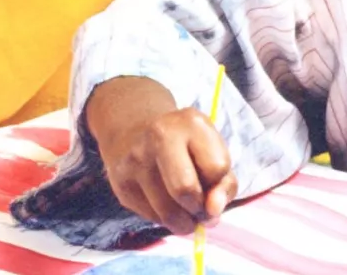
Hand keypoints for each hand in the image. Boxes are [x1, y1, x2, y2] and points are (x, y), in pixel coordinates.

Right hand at [93, 82, 238, 235]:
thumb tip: (211, 215)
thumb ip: (225, 186)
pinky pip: (151, 218)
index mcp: (192, 123)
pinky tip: (165, 203)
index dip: (219, 183)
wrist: (137, 134)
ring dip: (184, 222)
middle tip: (200, 206)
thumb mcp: (216, 155)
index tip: (212, 182)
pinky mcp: (121, 183)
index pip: (217, 168)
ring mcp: (135, 159)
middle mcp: (160, 136)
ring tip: (185, 210)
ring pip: (168, 213)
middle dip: (199, 209)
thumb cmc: (188, 150)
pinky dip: (165, 220)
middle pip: (185, 190)